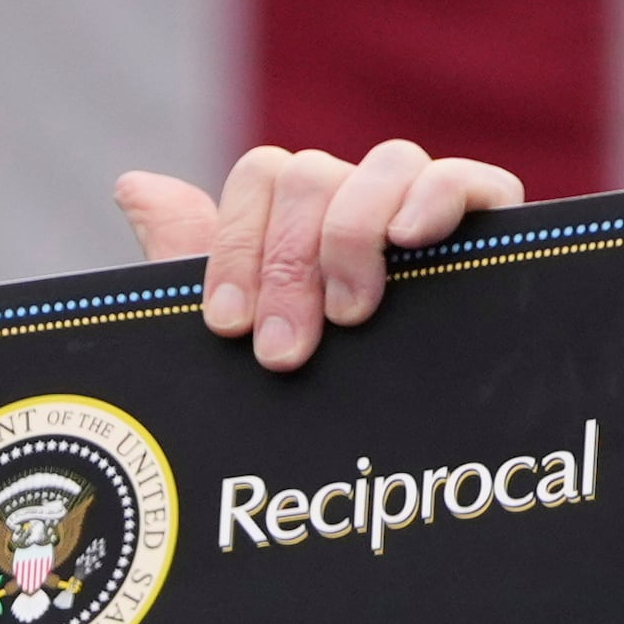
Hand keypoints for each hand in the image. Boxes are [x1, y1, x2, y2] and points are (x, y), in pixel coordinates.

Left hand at [115, 141, 523, 371]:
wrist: (411, 463)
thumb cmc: (319, 391)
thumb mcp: (246, 334)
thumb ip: (188, 260)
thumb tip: (133, 186)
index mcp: (302, 218)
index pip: (261, 175)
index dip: (237, 244)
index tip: (227, 326)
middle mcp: (361, 200)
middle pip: (312, 173)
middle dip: (287, 265)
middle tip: (286, 352)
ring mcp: (424, 209)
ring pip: (388, 161)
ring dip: (353, 234)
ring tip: (351, 315)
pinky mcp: (490, 229)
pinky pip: (467, 179)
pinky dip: (437, 197)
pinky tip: (413, 240)